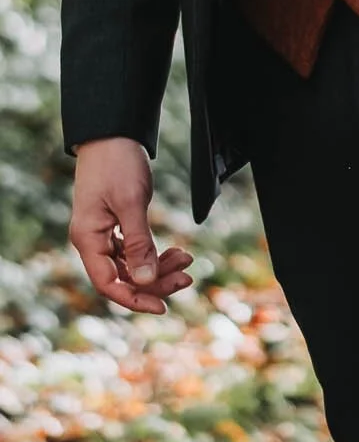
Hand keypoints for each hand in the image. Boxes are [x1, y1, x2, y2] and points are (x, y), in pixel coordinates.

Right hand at [70, 138, 193, 314]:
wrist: (112, 134)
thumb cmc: (117, 164)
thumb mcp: (131, 203)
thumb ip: (138, 243)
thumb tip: (146, 281)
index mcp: (88, 239)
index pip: (108, 284)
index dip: (135, 299)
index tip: (163, 306)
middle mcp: (91, 241)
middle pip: (122, 278)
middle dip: (155, 281)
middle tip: (188, 276)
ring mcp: (102, 234)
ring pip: (130, 265)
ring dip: (158, 267)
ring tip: (187, 259)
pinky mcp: (113, 225)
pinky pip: (132, 251)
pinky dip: (153, 253)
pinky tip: (175, 251)